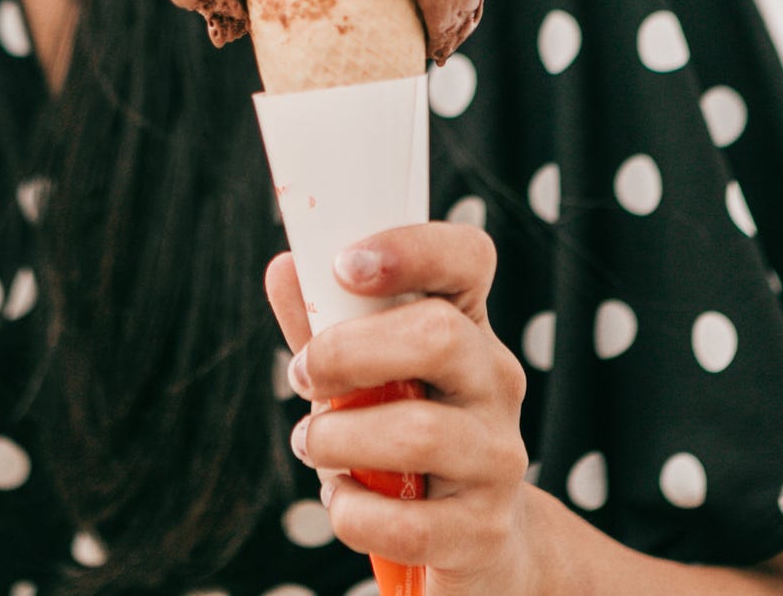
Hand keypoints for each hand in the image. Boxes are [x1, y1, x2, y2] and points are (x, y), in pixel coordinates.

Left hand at [266, 224, 533, 595]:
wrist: (475, 534)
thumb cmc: (405, 436)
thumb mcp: (367, 374)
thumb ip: (326, 325)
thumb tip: (284, 269)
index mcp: (467, 327)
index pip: (467, 259)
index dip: (411, 249)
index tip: (345, 265)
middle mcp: (496, 382)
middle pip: (440, 336)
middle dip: (347, 353)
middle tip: (303, 375)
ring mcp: (498, 457)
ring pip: (418, 433)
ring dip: (337, 438)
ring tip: (313, 444)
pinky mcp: (484, 530)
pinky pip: (407, 524)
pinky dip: (353, 513)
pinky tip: (344, 501)